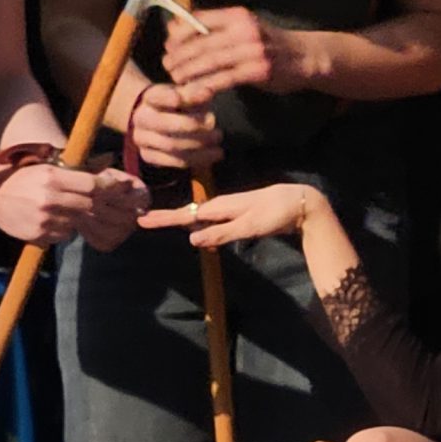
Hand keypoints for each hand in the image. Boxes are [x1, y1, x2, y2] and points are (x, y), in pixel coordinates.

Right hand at [0, 164, 149, 249]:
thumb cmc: (24, 178)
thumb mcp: (46, 167)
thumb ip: (75, 170)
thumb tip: (108, 163)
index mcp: (52, 178)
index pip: (91, 185)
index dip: (108, 187)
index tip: (118, 188)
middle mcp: (49, 199)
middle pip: (88, 205)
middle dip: (98, 205)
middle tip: (104, 203)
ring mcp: (43, 219)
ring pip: (77, 222)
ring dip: (77, 217)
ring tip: (63, 208)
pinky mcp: (37, 235)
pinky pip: (63, 234)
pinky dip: (63, 228)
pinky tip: (50, 219)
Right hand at [128, 79, 221, 171]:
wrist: (156, 120)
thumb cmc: (178, 105)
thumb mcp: (185, 93)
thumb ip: (194, 93)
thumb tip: (207, 93)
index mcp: (150, 98)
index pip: (158, 97)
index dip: (171, 98)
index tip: (186, 98)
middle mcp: (141, 118)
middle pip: (167, 126)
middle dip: (195, 127)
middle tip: (216, 126)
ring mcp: (141, 139)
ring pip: (172, 146)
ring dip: (200, 146)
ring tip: (218, 140)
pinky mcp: (149, 156)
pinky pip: (175, 161)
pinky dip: (198, 159)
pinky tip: (214, 155)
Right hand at [139, 181, 323, 249]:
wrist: (298, 202)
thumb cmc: (274, 213)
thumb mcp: (248, 226)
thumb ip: (221, 233)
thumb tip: (192, 239)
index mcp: (219, 207)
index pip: (185, 215)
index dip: (164, 218)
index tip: (142, 219)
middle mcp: (220, 207)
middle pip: (188, 214)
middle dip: (166, 218)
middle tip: (143, 221)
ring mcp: (229, 211)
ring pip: (200, 218)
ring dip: (182, 222)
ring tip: (158, 223)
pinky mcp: (238, 216)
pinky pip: (213, 222)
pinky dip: (202, 227)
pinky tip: (197, 233)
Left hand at [162, 5, 312, 98]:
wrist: (305, 56)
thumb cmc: (270, 43)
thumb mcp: (245, 28)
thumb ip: (217, 29)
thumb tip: (178, 30)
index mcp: (238, 16)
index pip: (200, 19)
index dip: (179, 33)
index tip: (168, 45)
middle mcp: (245, 30)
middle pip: (202, 42)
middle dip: (180, 55)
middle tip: (166, 65)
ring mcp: (253, 51)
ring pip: (211, 61)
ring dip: (189, 71)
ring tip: (175, 78)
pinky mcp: (258, 71)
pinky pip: (225, 79)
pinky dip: (207, 86)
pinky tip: (196, 92)